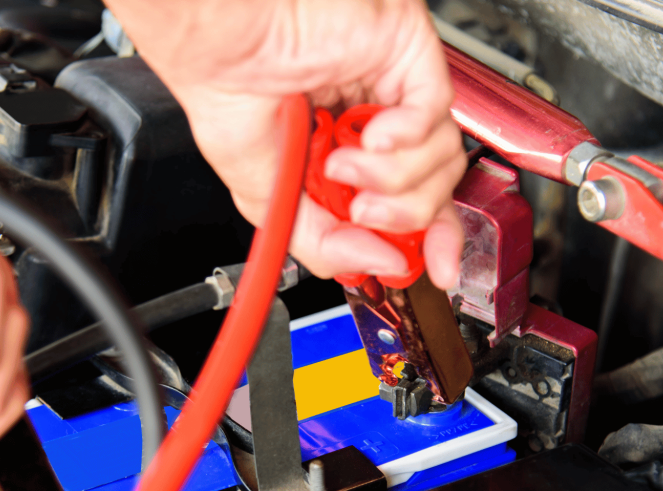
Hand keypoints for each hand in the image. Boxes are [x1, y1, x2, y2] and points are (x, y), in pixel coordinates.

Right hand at [107, 0, 466, 287]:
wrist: (222, 48)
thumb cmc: (231, 99)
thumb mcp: (270, 203)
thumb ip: (325, 244)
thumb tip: (379, 265)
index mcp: (348, 158)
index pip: (414, 206)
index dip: (431, 240)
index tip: (435, 270)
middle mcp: (376, 126)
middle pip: (435, 188)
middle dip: (406, 216)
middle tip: (364, 213)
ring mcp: (394, 90)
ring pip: (440, 156)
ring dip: (393, 177)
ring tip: (344, 165)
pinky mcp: (405, 55)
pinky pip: (435, 112)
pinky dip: (404, 137)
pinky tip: (371, 137)